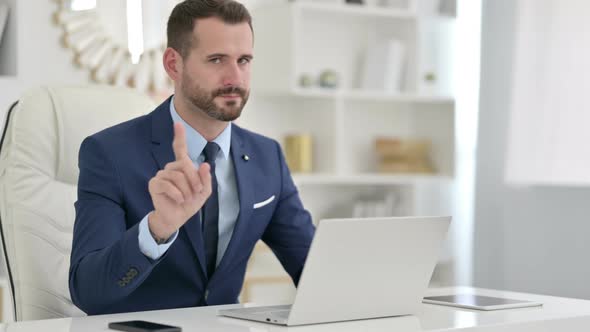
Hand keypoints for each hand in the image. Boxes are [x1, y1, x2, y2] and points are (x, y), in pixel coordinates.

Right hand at [147, 122, 211, 240]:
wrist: (177, 218)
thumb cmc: (189, 203)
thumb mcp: (204, 191)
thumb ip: (205, 178)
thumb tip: (205, 164)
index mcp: (182, 167)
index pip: (180, 148)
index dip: (179, 136)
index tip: (178, 124)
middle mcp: (170, 168)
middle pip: (185, 165)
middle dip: (194, 180)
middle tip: (196, 192)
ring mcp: (161, 175)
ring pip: (178, 176)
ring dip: (186, 190)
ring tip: (186, 199)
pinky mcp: (154, 184)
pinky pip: (168, 184)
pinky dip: (177, 194)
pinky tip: (178, 200)